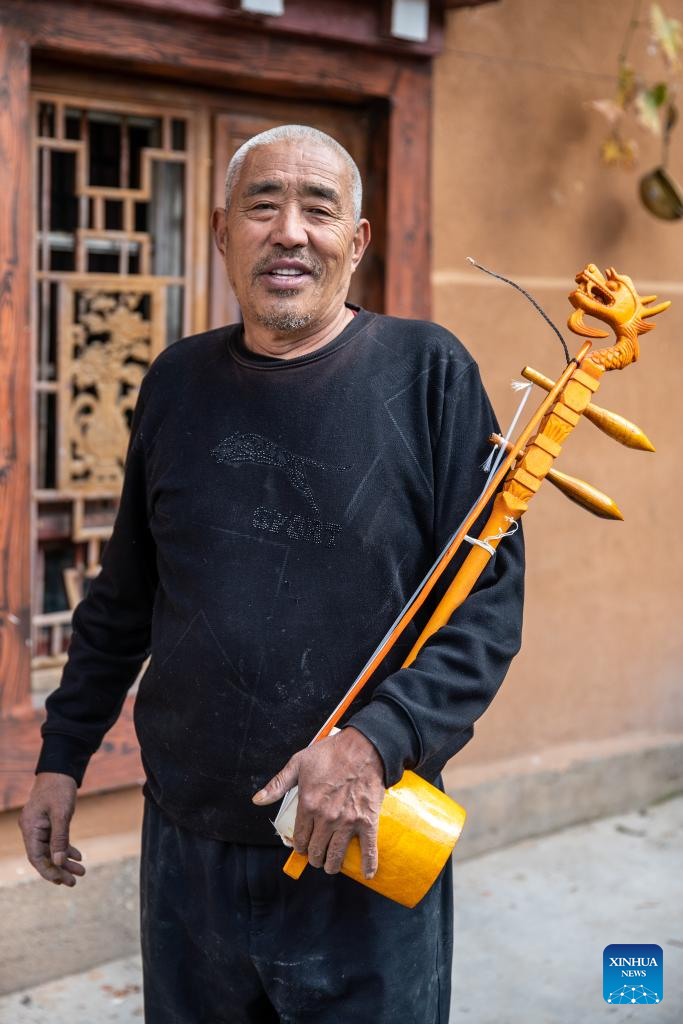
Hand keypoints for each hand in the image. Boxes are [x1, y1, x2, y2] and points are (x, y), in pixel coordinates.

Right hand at [18, 773, 84, 886]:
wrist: (59, 771)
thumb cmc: (59, 789)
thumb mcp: (61, 813)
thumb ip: (60, 838)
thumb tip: (59, 861)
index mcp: (30, 828)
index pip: (36, 857)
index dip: (48, 871)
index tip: (60, 881)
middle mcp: (32, 830)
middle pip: (44, 856)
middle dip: (59, 870)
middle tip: (74, 882)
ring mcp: (39, 827)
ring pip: (51, 850)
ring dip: (65, 861)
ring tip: (81, 872)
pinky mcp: (48, 824)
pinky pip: (55, 841)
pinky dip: (66, 849)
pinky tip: (78, 856)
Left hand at [253, 727, 384, 877]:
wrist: (364, 747)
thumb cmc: (331, 753)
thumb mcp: (298, 763)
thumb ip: (278, 784)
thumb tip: (257, 800)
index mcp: (308, 804)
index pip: (299, 838)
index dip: (300, 846)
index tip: (302, 847)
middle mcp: (326, 817)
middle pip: (316, 851)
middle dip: (314, 857)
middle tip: (316, 856)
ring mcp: (347, 822)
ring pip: (336, 856)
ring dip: (332, 865)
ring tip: (331, 865)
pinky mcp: (367, 822)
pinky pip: (368, 849)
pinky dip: (368, 865)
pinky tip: (367, 874)